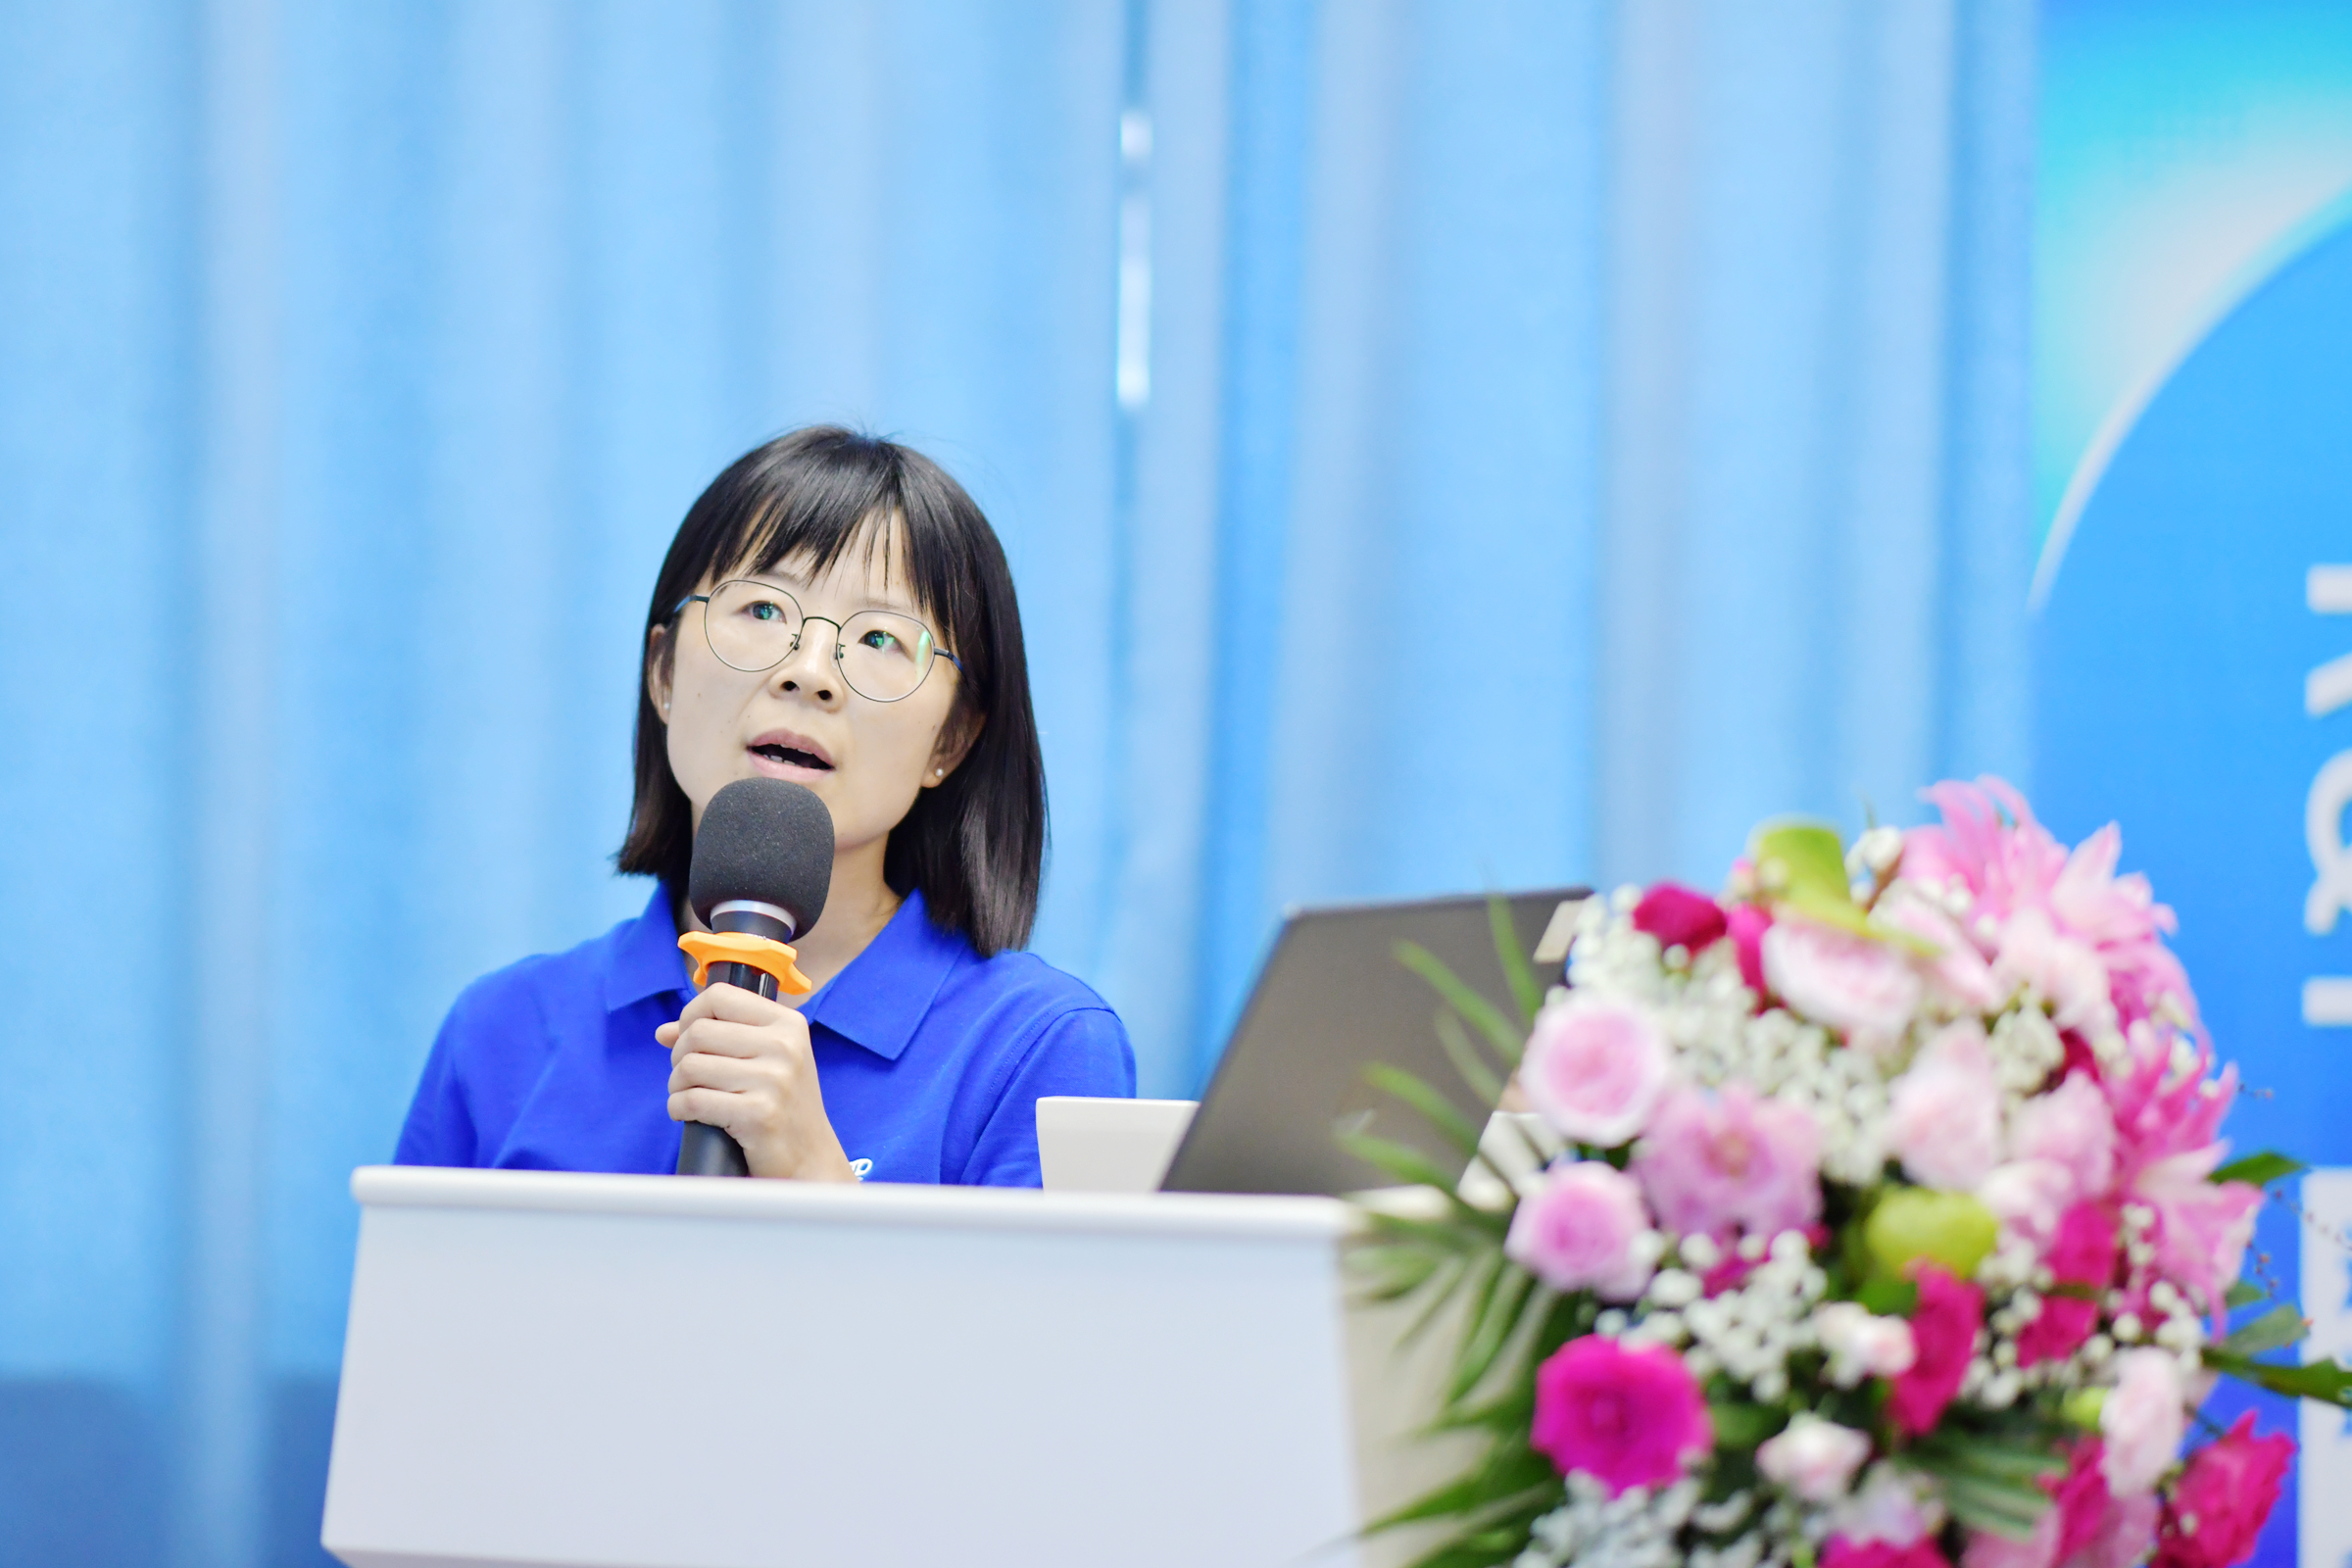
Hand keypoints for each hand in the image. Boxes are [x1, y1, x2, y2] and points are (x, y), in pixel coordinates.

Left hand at [655, 984, 856, 1181]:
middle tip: (688, 1077)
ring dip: (677, 1085)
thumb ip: (720, 1037)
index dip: (691, 1015)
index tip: (690, 1039)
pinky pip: (692, 1101)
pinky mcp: (758, 1114)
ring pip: (690, 1067)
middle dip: (679, 1056)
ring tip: (689, 1096)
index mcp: (788, 1024)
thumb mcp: (766, 1061)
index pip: (719, 996)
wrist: (811, 1159)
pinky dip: (678, 1109)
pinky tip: (689, 1115)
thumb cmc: (783, 1106)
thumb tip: (665, 1032)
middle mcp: (785, 1046)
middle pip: (698, 1032)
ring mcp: (774, 1080)